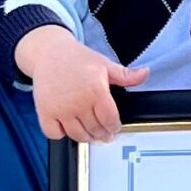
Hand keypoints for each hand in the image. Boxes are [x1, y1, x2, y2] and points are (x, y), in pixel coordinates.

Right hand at [19, 27, 147, 143]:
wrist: (49, 53)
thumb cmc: (77, 59)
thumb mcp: (104, 64)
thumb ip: (126, 75)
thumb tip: (145, 73)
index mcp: (96, 90)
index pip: (110, 120)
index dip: (114, 127)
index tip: (114, 127)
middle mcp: (78, 102)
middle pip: (95, 130)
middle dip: (102, 134)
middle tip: (104, 134)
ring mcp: (60, 109)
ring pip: (77, 135)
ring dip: (86, 137)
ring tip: (90, 134)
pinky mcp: (45, 111)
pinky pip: (54, 134)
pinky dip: (61, 134)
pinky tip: (67, 128)